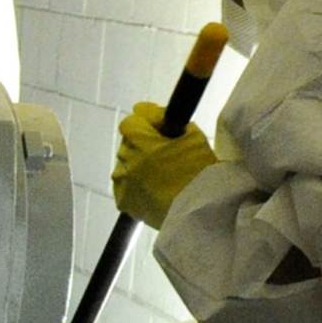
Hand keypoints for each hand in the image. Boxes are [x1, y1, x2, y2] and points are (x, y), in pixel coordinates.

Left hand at [113, 103, 217, 226]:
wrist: (199, 211)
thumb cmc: (199, 171)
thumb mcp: (192, 137)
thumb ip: (167, 118)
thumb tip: (147, 111)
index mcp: (140, 142)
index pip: (131, 122)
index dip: (145, 123)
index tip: (160, 129)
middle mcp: (126, 161)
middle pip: (128, 144)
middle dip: (143, 144)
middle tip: (164, 153)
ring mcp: (122, 183)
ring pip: (124, 166)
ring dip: (137, 164)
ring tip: (159, 174)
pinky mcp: (124, 201)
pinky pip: (124, 186)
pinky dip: (135, 184)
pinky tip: (153, 189)